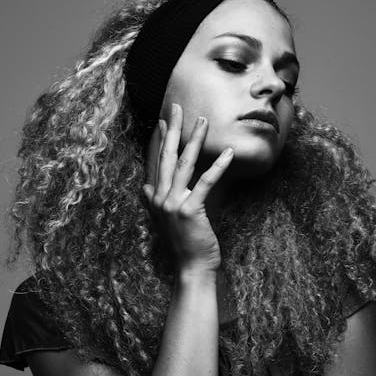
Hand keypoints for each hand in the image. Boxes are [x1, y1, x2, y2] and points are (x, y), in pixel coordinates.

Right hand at [143, 103, 233, 273]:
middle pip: (166, 157)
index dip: (159, 140)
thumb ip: (157, 201)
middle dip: (172, 130)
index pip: (156, 162)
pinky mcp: (189, 210)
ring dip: (195, 140)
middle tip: (176, 107)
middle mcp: (159, 199)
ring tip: (203, 121)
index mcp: (155, 199)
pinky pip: (205, 183)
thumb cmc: (185, 245)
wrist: (191, 268)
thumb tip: (146, 185)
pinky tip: (229, 153)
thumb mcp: (167, 220)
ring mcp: (172, 204)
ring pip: (184, 164)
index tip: (163, 120)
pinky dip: (218, 166)